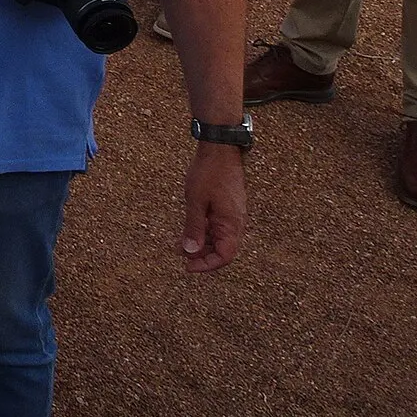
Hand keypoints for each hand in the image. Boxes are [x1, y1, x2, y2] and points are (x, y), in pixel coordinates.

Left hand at [180, 143, 246, 273]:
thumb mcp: (196, 201)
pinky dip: (203, 232)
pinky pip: (217, 227)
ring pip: (218, 239)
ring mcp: (232, 215)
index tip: (188, 267)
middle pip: (222, 250)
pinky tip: (188, 231)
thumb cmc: (209, 173)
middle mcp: (235, 223)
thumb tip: (190, 252)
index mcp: (232, 224)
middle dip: (202, 256)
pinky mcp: (227, 208)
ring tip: (180, 246)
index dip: (207, 265)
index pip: (225, 256)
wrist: (220, 149)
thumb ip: (193, 227)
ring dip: (201, 245)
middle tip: (181, 256)